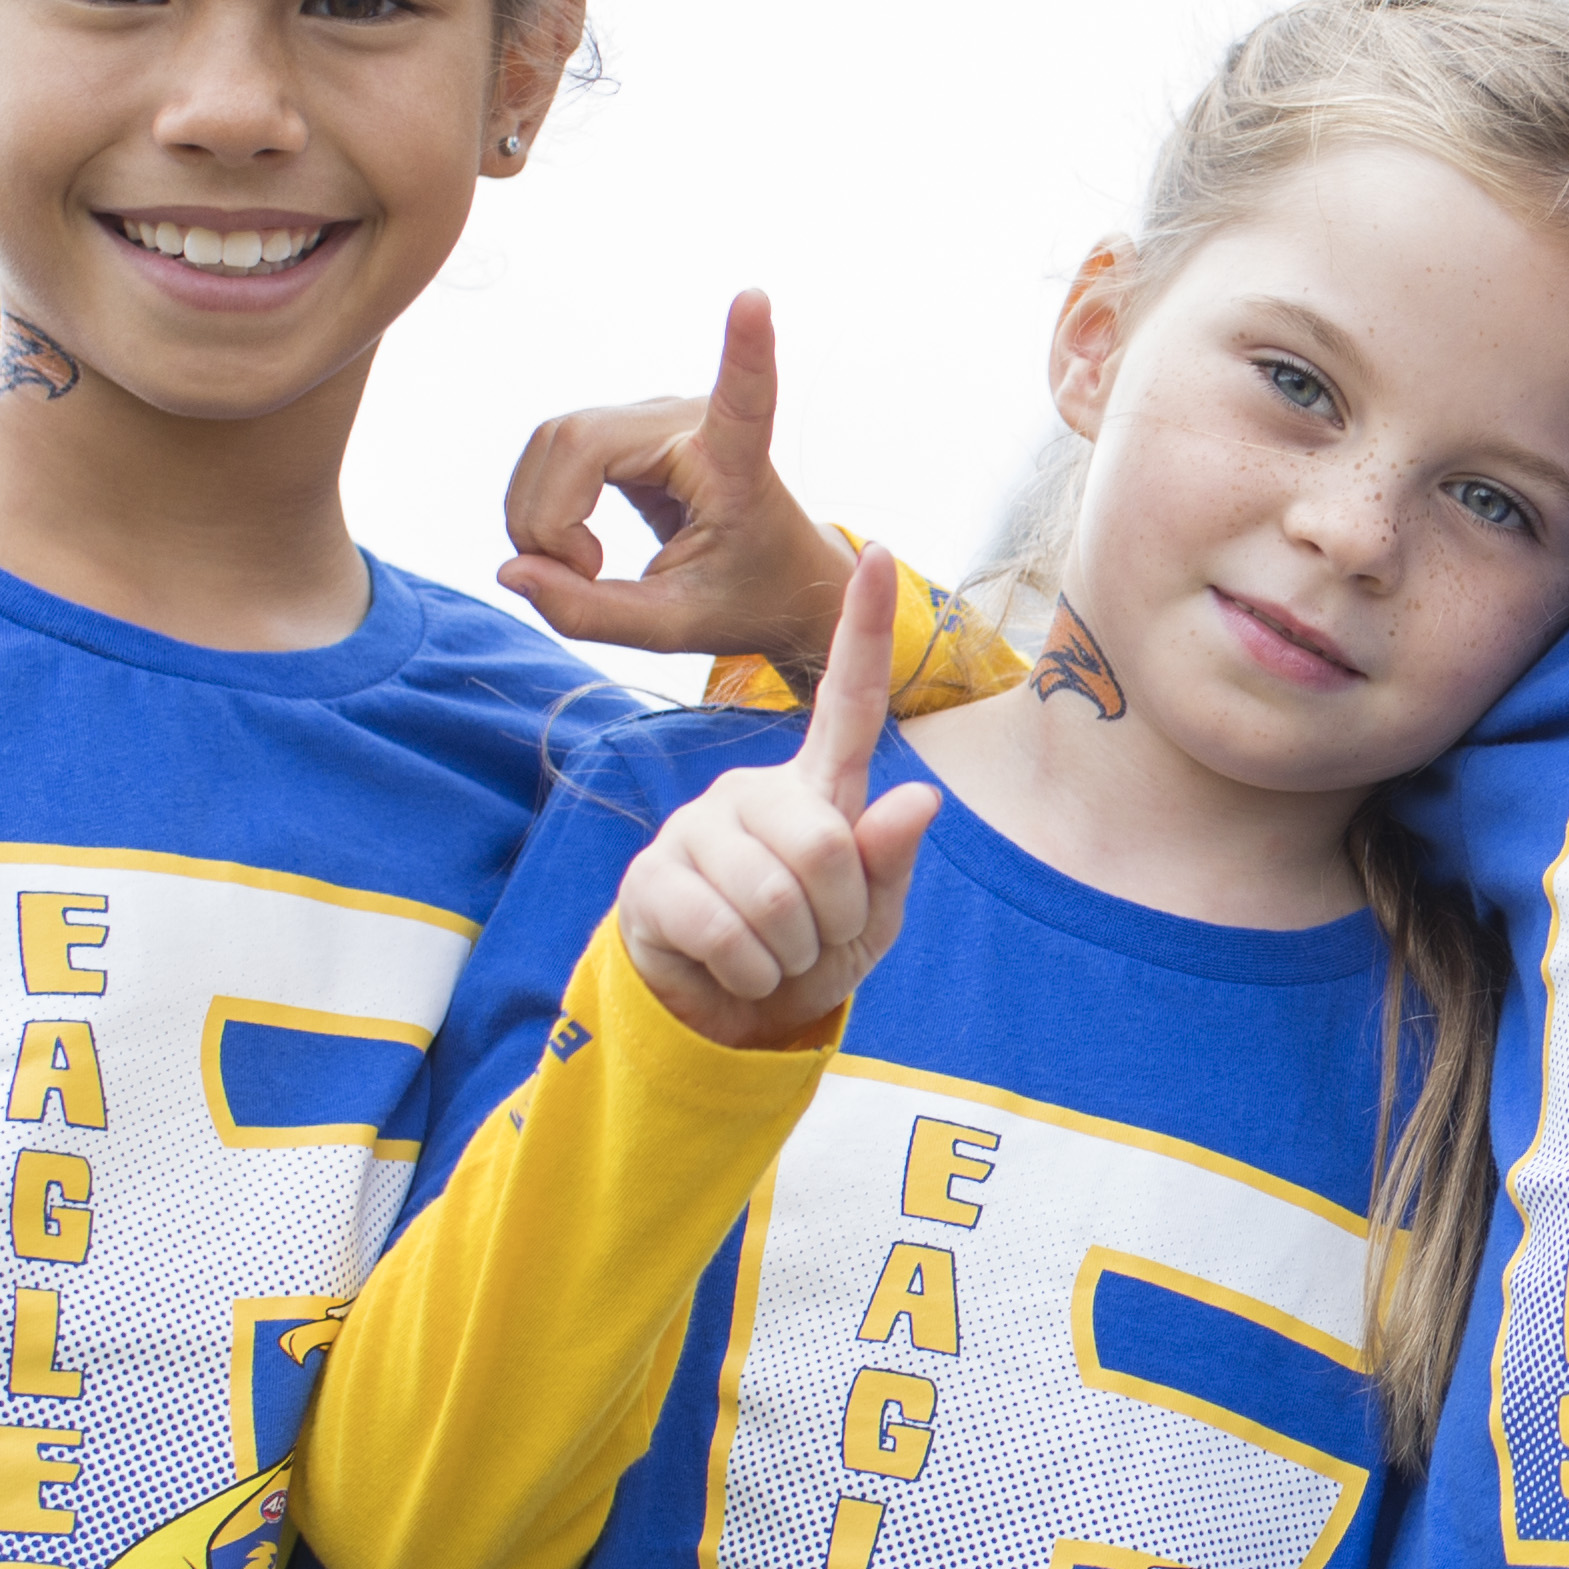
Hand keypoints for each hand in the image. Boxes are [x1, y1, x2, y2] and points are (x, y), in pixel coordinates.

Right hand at [501, 294, 858, 671]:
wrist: (768, 579)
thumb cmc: (744, 596)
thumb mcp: (675, 627)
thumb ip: (590, 613)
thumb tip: (511, 570)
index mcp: (734, 463)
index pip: (744, 398)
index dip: (744, 349)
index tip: (755, 299)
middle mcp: (689, 419)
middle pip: (575, 441)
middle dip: (548, 521)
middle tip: (580, 580)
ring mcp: (652, 415)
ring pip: (552, 442)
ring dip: (539, 516)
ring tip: (580, 571)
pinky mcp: (624, 427)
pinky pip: (554, 451)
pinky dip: (544, 507)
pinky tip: (574, 549)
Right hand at [613, 553, 945, 1049]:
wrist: (731, 1014)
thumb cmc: (812, 950)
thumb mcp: (872, 917)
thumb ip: (890, 861)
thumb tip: (918, 799)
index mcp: (815, 788)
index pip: (848, 702)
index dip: (865, 631)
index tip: (880, 554)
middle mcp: (749, 790)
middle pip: (824, 847)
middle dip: (837, 916)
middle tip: (816, 935)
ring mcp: (694, 828)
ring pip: (776, 898)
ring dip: (794, 952)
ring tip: (777, 952)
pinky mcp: (650, 878)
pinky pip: (726, 932)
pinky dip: (752, 972)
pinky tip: (737, 968)